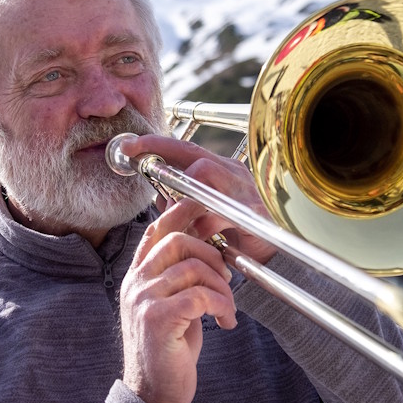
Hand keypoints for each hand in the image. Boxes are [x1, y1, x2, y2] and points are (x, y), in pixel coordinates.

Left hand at [116, 133, 277, 264]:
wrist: (271, 258)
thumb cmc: (238, 235)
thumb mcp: (204, 214)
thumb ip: (183, 203)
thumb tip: (158, 197)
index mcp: (222, 171)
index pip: (186, 149)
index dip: (158, 144)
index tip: (131, 143)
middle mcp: (233, 173)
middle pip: (194, 154)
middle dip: (161, 149)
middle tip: (137, 154)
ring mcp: (243, 190)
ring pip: (204, 175)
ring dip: (182, 196)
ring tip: (173, 216)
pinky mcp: (250, 212)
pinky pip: (216, 212)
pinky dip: (200, 225)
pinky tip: (196, 237)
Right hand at [120, 196, 237, 402]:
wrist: (153, 394)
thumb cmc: (167, 351)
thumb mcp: (172, 307)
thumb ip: (180, 278)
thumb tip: (207, 251)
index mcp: (137, 277)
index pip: (156, 231)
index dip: (181, 212)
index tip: (205, 204)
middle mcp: (136, 283)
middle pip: (177, 241)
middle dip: (211, 254)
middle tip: (226, 278)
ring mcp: (143, 299)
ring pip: (193, 268)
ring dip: (221, 287)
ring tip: (227, 308)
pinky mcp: (158, 318)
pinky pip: (199, 296)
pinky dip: (221, 306)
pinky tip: (225, 322)